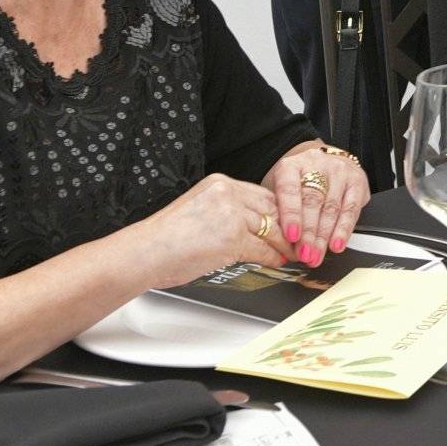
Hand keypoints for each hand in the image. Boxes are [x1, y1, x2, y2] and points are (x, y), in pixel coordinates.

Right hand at [128, 174, 288, 289]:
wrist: (145, 252)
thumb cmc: (166, 238)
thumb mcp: (199, 209)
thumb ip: (225, 210)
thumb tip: (249, 224)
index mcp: (219, 183)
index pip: (261, 194)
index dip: (280, 211)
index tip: (290, 221)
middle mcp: (227, 194)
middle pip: (272, 208)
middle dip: (289, 226)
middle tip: (301, 238)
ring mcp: (230, 215)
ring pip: (271, 228)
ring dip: (286, 243)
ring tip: (295, 252)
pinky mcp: (232, 238)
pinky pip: (263, 248)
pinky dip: (274, 257)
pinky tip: (279, 261)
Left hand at [266, 144, 370, 265]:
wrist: (322, 165)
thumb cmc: (297, 182)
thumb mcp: (278, 190)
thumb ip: (277, 211)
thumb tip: (276, 242)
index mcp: (291, 166)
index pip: (290, 190)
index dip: (291, 214)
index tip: (291, 236)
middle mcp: (317, 164)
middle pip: (313, 201)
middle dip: (309, 233)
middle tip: (304, 254)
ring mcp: (339, 171)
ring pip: (332, 208)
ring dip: (324, 237)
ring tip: (317, 255)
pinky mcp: (357, 180)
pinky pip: (351, 209)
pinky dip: (344, 230)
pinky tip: (336, 244)